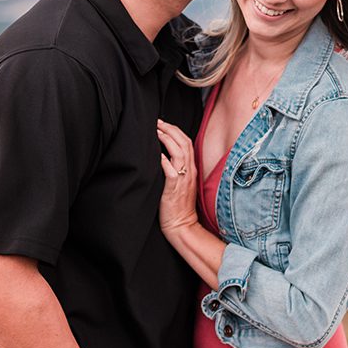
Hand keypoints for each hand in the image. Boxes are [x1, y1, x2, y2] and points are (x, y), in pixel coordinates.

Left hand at [156, 119, 199, 237]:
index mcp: (192, 169)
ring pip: (179, 153)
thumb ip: (177, 169)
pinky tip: (157, 154)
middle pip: (184, 143)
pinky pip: (171, 171)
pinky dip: (164, 161)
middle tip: (158, 122)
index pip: (187, 143)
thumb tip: (164, 155)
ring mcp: (183, 180)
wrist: (182, 225)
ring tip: (156, 131)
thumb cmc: (179, 206)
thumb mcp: (182, 184)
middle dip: (171, 129)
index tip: (163, 124)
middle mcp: (190, 172)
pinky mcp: (174, 189)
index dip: (176, 131)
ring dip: (167, 140)